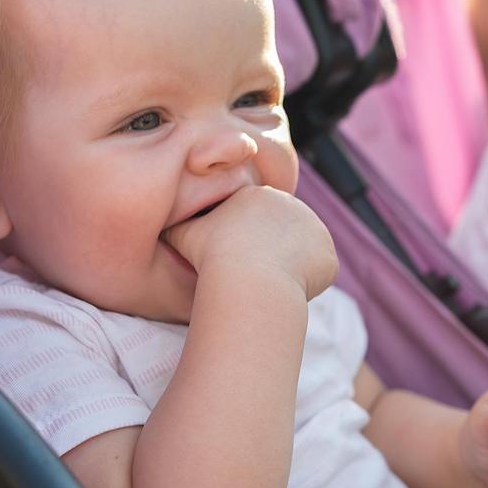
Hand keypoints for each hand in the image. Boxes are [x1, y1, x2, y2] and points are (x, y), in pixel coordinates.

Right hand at [165, 185, 337, 300]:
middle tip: (256, 276)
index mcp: (261, 196)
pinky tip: (289, 292)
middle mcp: (293, 205)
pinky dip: (308, 283)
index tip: (240, 260)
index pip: (259, 219)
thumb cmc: (213, 256)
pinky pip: (319, 271)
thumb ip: (176, 222)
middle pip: (283, 232)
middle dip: (273, 251)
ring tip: (271, 285)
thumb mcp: (184, 232)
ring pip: (303, 250)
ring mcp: (316, 229)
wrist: (247, 277)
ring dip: (292, 265)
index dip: (249, 242)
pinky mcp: (328, 255)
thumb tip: (159, 220)